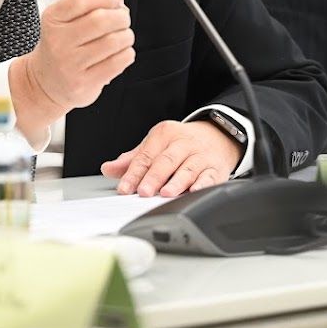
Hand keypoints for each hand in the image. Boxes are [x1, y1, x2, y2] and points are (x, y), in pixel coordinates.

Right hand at [9, 0, 134, 133]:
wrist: (45, 82)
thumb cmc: (62, 46)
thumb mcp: (69, 19)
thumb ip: (93, 1)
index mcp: (53, 19)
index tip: (114, 2)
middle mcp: (58, 41)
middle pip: (100, 20)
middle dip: (121, 17)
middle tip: (123, 20)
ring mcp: (69, 64)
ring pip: (112, 42)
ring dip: (127, 36)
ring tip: (123, 37)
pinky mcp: (82, 83)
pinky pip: (117, 63)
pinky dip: (127, 54)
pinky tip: (121, 53)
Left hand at [100, 119, 243, 196]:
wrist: (218, 136)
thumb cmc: (181, 143)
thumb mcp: (156, 145)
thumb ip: (133, 159)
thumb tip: (108, 168)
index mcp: (164, 134)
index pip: (146, 156)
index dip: (133, 173)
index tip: (124, 188)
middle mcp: (183, 143)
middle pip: (166, 160)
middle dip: (154, 177)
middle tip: (144, 191)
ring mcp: (201, 155)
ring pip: (188, 168)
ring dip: (177, 181)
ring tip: (166, 193)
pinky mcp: (216, 168)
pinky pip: (209, 176)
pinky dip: (203, 184)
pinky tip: (194, 191)